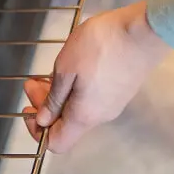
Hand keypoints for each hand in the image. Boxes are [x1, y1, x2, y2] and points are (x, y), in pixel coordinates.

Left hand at [23, 1, 169, 152]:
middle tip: (33, 80)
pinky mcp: (123, 89)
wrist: (144, 31)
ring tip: (51, 71)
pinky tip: (74, 68)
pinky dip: (77, 88)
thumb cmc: (100, 47)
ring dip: (61, 94)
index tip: (29, 107)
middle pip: (67, 124)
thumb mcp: (66, 68)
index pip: (57, 142)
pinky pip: (93, 98)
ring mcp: (115, 103)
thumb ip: (53, 98)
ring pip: (80, 109)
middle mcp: (101, 116)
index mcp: (84, 116)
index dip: (38, 130)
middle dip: (45, 105)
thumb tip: (43, 121)